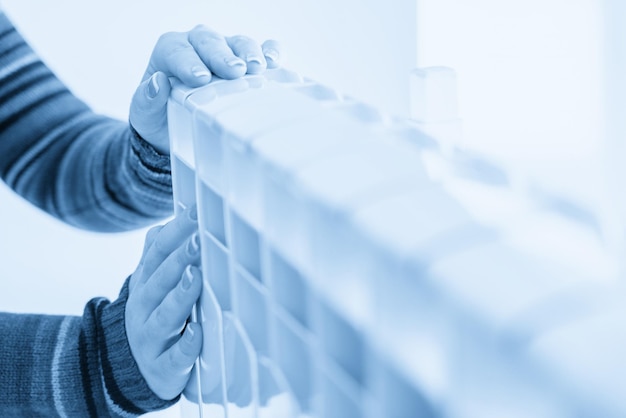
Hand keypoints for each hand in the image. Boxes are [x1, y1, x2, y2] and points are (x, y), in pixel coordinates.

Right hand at [126, 206, 202, 399]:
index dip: (176, 231)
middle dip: (180, 258)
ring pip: (166, 315)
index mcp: (145, 284)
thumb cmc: (152, 317)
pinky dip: (186, 345)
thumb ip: (156, 256)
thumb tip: (165, 223)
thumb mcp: (149, 285)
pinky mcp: (164, 367)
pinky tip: (198, 332)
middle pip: (160, 280)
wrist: (130, 370)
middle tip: (199, 239)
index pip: (157, 252)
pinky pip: (175, 357)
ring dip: (181, 295)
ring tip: (196, 276)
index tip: (196, 211)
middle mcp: (144, 309)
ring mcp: (152, 338)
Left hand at [129, 25, 281, 153]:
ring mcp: (227, 51)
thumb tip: (159, 82)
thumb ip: (147, 98)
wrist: (177, 130)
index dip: (189, 62)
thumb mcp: (145, 113)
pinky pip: (264, 49)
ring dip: (249, 53)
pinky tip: (274, 63)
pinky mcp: (249, 63)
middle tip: (234, 71)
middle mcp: (199, 45)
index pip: (179, 50)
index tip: (200, 79)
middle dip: (223, 56)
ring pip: (239, 43)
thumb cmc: (160, 118)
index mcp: (171, 51)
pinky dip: (272, 52)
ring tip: (257, 68)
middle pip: (211, 42)